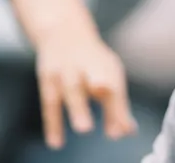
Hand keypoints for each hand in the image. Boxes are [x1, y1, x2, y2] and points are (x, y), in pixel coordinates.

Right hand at [35, 29, 136, 148]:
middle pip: (96, 77)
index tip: (125, 131)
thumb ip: (117, 106)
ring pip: (71, 88)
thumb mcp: (107, 75)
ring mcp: (67, 69)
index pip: (116, 88)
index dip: (120, 109)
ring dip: (78, 108)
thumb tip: (128, 132)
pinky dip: (52, 123)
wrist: (62, 31)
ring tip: (85, 128)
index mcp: (107, 66)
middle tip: (112, 103)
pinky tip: (56, 142)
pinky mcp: (47, 77)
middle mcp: (88, 65)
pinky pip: (49, 102)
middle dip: (103, 89)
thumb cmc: (91, 62)